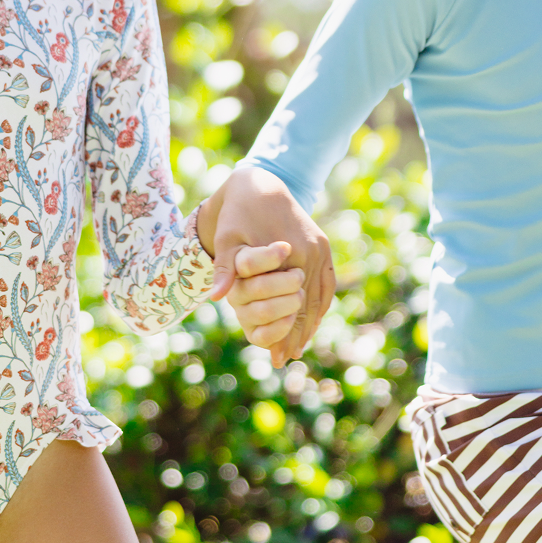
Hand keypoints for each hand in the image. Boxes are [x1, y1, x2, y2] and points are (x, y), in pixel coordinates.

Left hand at [197, 165, 334, 365]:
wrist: (260, 183)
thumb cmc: (238, 213)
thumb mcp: (227, 239)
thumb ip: (225, 268)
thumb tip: (215, 297)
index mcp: (294, 251)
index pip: (295, 305)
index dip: (286, 333)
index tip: (277, 356)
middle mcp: (314, 251)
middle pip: (310, 304)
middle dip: (299, 334)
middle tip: (286, 359)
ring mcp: (321, 248)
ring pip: (321, 295)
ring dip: (312, 322)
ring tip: (299, 346)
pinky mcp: (322, 245)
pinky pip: (326, 281)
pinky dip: (320, 303)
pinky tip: (312, 320)